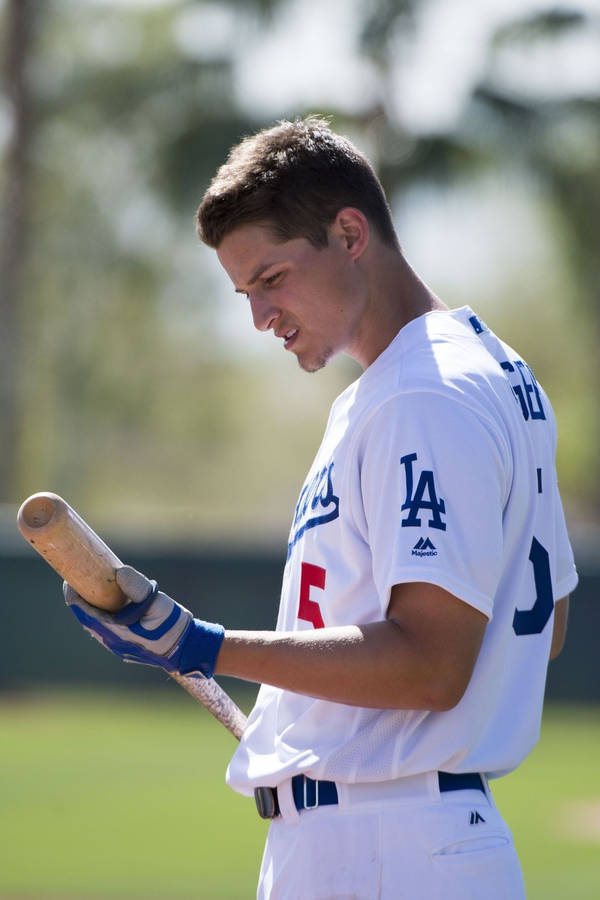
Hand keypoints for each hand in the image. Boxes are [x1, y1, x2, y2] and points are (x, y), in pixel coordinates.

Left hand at [64, 565, 224, 678]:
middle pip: (86, 620)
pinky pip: (106, 631)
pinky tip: (109, 605)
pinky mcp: (125, 647)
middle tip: (79, 580)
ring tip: (92, 590)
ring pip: (95, 626)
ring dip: (91, 609)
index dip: (74, 596)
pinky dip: (102, 616)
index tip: (69, 580)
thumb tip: (120, 571)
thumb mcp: (157, 603)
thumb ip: (137, 587)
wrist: (186, 649)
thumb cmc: (172, 626)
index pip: (84, 614)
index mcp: (115, 632)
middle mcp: (112, 642)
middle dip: (80, 601)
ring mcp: (118, 647)